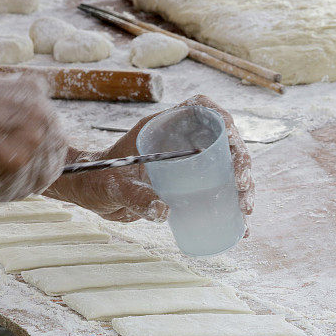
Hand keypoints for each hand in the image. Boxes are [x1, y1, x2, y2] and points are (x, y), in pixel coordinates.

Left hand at [46, 95, 253, 229]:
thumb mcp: (114, 187)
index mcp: (162, 127)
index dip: (222, 119)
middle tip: (242, 188)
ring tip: (245, 209)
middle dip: (241, 162)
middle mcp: (179, 140)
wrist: (91, 193)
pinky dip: (230, 206)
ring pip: (226, 166)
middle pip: (223, 140)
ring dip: (242, 185)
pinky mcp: (187, 184)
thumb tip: (164, 212)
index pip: (201, 109)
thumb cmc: (96, 179)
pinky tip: (240, 226)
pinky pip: (216, 189)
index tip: (233, 140)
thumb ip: (134, 196)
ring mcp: (186, 162)